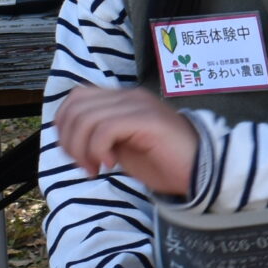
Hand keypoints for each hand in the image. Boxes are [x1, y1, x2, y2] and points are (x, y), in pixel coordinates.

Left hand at [54, 83, 199, 195]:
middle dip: (70, 142)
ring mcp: (138, 106)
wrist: (202, 171)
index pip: (77, 98)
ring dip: (83, 149)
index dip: (65, 126)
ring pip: (87, 118)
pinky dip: (98, 149)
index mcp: (122, 100)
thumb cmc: (165, 162)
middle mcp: (128, 97)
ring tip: (96, 168)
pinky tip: (110, 164)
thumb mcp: (123, 147)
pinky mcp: (147, 120)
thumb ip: (101, 137)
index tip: (76, 156)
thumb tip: (74, 141)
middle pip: (76, 107)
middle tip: (85, 166)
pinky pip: (106, 128)